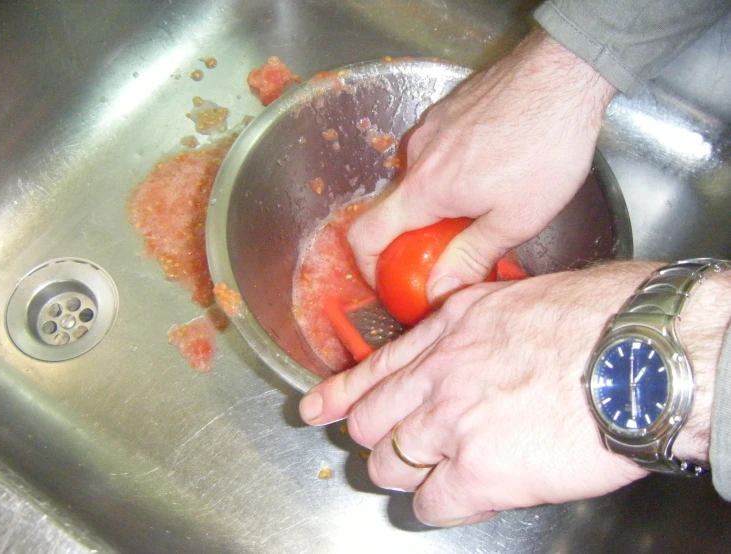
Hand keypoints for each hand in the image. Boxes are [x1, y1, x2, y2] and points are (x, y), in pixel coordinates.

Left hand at [300, 263, 671, 525]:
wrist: (641, 355)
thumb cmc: (605, 320)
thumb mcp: (524, 300)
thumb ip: (483, 325)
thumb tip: (480, 351)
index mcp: (450, 328)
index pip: (375, 368)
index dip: (340, 394)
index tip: (318, 407)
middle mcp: (439, 374)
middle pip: (373, 421)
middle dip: (377, 437)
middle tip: (390, 445)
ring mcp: (451, 424)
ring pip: (391, 463)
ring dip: (405, 472)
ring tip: (427, 474)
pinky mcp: (479, 472)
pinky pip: (431, 503)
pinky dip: (437, 506)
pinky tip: (454, 499)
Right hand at [348, 29, 616, 301]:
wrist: (564, 73)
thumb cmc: (545, 146)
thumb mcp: (515, 220)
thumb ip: (471, 258)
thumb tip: (440, 291)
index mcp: (425, 189)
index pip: (366, 234)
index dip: (367, 265)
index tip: (386, 280)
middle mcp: (417, 155)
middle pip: (397, 207)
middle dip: (416, 235)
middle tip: (452, 250)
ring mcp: (432, 127)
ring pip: (421, 177)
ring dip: (438, 200)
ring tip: (482, 205)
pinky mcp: (450, 109)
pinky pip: (437, 151)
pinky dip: (451, 171)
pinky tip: (491, 169)